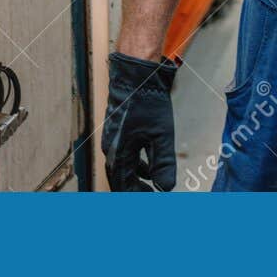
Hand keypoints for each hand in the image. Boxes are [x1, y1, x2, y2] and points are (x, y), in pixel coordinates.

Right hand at [102, 52, 177, 191]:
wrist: (136, 74)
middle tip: (150, 198)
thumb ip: (163, 163)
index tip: (152, 202)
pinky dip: (136, 165)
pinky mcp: (119, 130)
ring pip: (123, 167)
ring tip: (152, 187)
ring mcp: (113, 139)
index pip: (124, 186)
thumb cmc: (147, 102)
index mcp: (118, 153)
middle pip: (120, 179)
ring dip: (136, 179)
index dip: (137, 197)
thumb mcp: (161, 135)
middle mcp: (111, 148)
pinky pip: (125, 155)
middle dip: (135, 191)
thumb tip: (165, 188)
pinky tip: (149, 167)